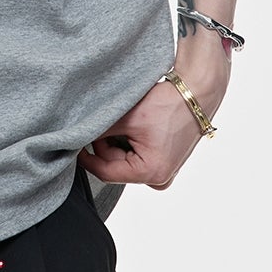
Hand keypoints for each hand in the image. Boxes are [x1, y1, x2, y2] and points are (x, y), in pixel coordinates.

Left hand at [83, 46, 228, 190]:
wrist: (198, 92)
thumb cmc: (169, 104)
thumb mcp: (128, 117)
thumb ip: (100, 130)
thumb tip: (76, 135)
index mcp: (152, 173)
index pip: (106, 172)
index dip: (86, 159)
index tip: (74, 145)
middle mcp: (160, 179)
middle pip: (115, 168)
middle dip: (104, 147)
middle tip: (102, 123)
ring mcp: (164, 172)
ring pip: (125, 162)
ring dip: (117, 144)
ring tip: (122, 122)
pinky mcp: (166, 162)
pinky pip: (137, 158)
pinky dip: (129, 144)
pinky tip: (132, 127)